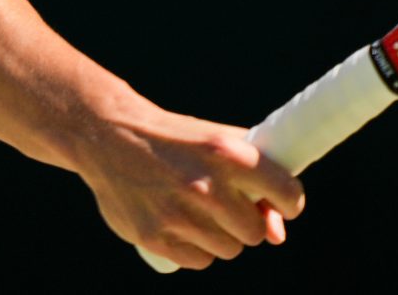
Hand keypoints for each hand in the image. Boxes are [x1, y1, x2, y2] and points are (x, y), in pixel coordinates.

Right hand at [71, 103, 305, 270]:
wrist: (109, 136)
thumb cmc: (175, 141)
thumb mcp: (217, 142)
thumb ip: (256, 181)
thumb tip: (278, 234)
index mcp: (228, 153)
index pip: (288, 195)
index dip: (286, 203)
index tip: (279, 204)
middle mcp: (206, 185)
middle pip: (256, 232)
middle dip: (247, 222)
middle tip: (226, 204)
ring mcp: (179, 214)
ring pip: (229, 250)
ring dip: (220, 236)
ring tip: (197, 210)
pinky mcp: (155, 237)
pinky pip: (199, 261)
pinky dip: (195, 248)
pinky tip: (180, 223)